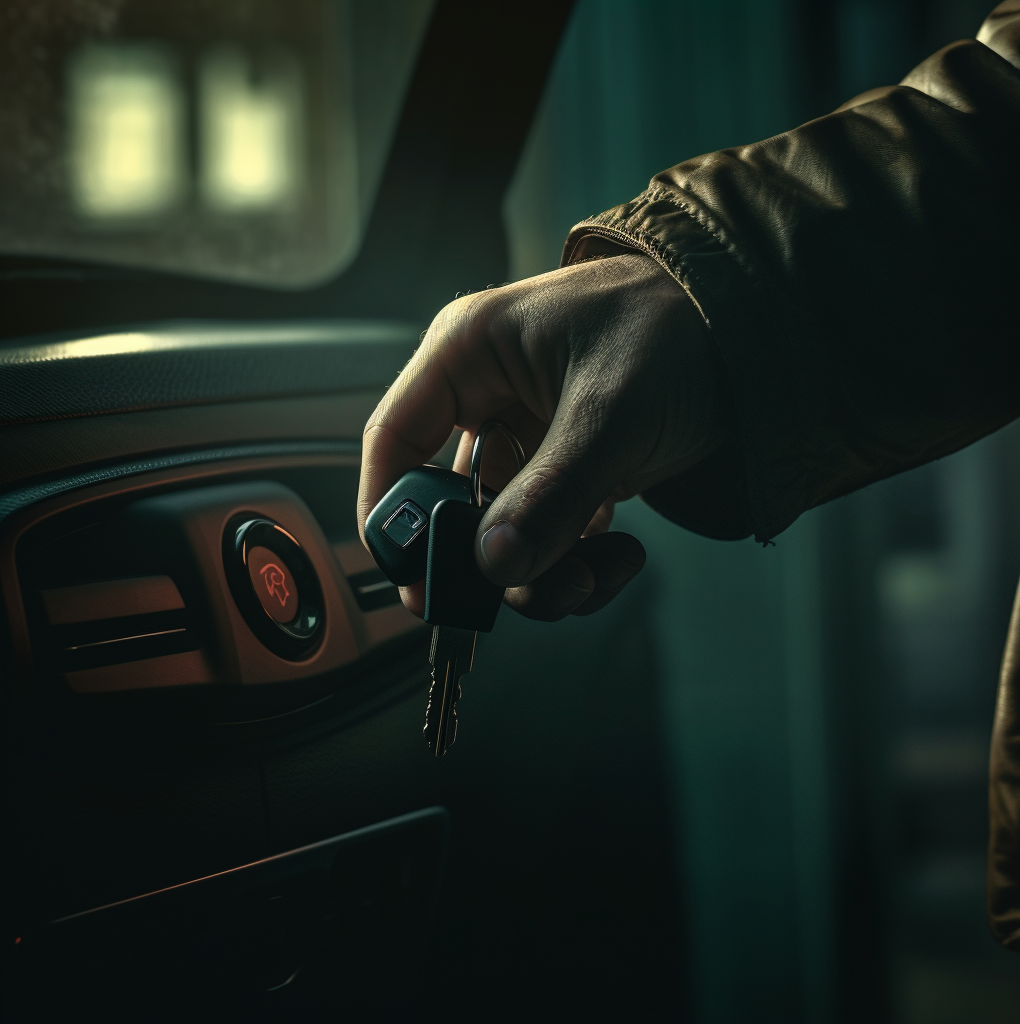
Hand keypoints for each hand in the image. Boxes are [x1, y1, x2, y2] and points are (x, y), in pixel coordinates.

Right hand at [357, 253, 724, 619]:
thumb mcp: (611, 409)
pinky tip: (620, 556)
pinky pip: (549, 535)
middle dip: (490, 560)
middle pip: (451, 503)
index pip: (395, 439)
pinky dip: (577, 563)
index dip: (392, 515)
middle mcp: (490, 397)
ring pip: (503, 531)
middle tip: (526, 591)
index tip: (415, 579)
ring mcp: (531, 437)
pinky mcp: (568, 468)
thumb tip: (496, 564)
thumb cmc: (678, 328)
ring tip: (593, 575)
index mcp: (471, 353)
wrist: (758, 332)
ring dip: (542, 572)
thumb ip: (552, 492)